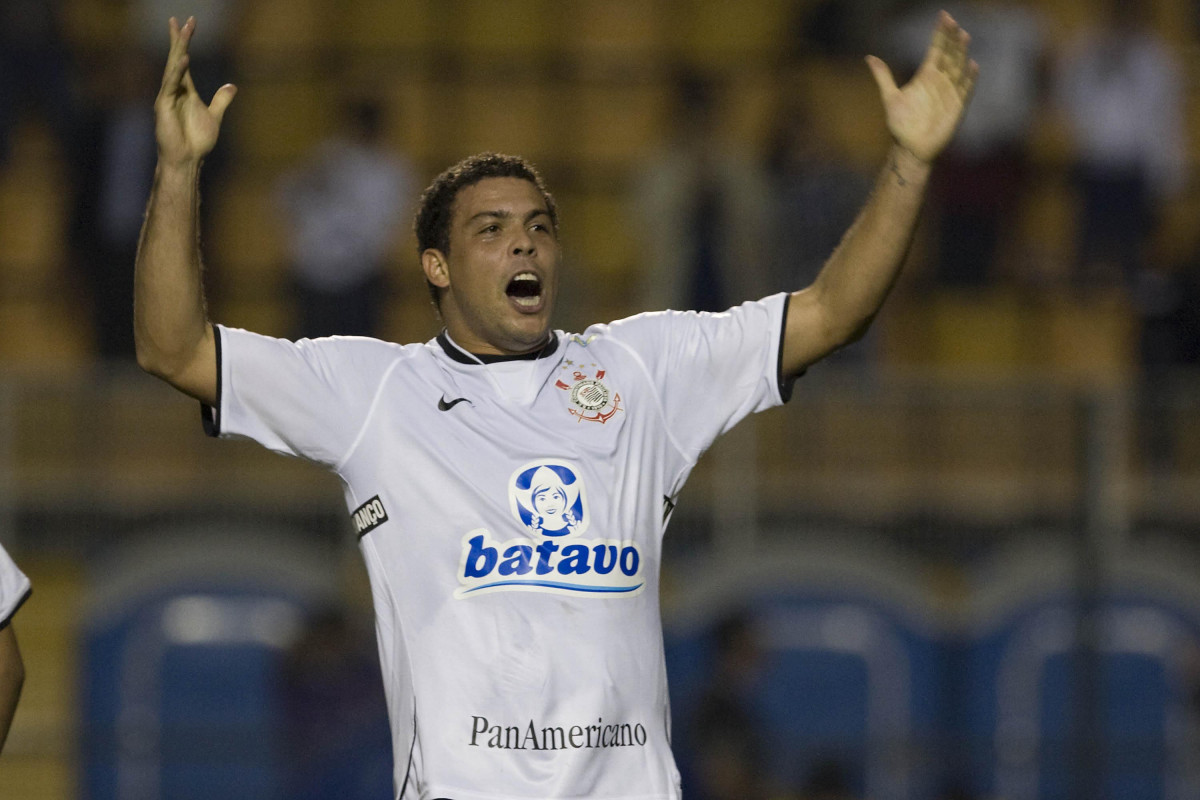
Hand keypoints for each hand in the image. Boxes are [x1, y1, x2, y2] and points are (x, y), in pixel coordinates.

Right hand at [154, 16, 235, 167]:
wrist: (188, 159)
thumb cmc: (197, 141)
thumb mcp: (215, 116)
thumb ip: (221, 100)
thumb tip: (232, 86)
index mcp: (184, 90)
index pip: (183, 60)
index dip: (185, 42)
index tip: (188, 23)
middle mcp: (173, 89)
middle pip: (176, 58)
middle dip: (180, 38)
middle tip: (183, 19)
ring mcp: (166, 96)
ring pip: (173, 67)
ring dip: (179, 48)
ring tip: (184, 31)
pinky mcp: (163, 105)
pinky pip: (171, 84)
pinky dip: (178, 71)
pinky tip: (185, 58)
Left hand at [865, 10, 977, 164]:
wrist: (911, 148)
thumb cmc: (901, 125)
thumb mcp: (889, 98)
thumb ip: (883, 76)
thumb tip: (869, 57)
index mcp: (926, 75)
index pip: (936, 49)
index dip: (940, 33)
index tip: (943, 16)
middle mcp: (941, 80)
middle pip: (949, 54)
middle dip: (951, 38)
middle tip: (951, 21)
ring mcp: (950, 92)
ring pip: (958, 67)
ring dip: (961, 52)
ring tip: (963, 35)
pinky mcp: (957, 106)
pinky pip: (965, 90)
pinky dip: (969, 79)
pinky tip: (972, 65)